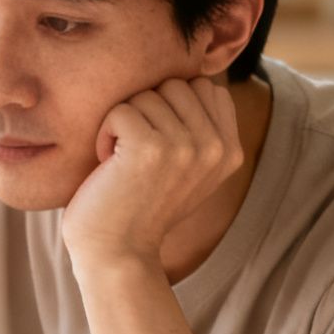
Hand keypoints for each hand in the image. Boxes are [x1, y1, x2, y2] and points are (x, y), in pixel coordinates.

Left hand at [60, 77, 242, 269]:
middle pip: (176, 85)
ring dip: (124, 124)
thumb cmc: (140, 207)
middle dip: (147, 111)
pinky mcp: (150, 148)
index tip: (158, 144)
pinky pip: (120, 110)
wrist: (117, 254)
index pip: (206, 88)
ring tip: (123, 161)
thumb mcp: (188, 169)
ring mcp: (185, 146)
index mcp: (229, 151)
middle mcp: (214, 147)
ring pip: (146, 95)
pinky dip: (104, 134)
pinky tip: (108, 165)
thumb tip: (195, 78)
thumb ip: (201, 128)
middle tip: (136, 152)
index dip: (172, 106)